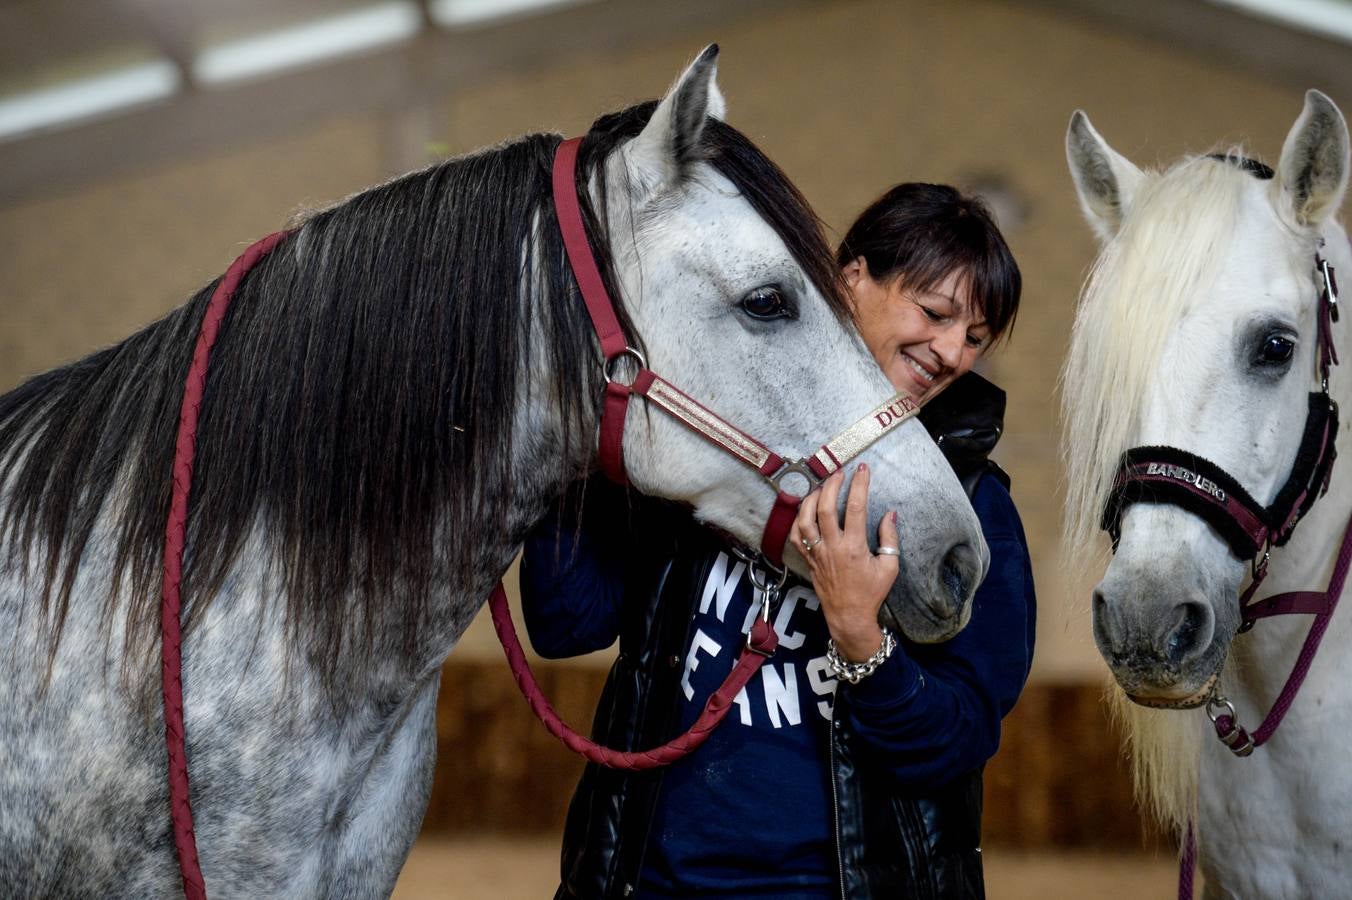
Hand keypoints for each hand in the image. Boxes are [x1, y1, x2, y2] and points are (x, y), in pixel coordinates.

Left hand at [790, 464, 899, 662]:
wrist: (849, 616)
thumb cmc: (871, 592)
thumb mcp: (889, 567)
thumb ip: (890, 539)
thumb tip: (890, 515)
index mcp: (854, 547)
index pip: (855, 508)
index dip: (859, 484)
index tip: (863, 469)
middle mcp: (832, 547)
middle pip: (824, 508)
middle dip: (831, 485)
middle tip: (839, 473)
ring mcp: (817, 553)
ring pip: (804, 519)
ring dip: (810, 499)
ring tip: (820, 487)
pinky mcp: (808, 559)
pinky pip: (796, 536)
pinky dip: (798, 520)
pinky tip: (805, 510)